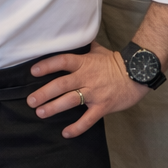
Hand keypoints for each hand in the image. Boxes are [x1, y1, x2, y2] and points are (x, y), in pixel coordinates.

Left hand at [26, 42, 148, 137]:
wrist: (137, 74)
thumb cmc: (116, 62)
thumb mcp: (99, 50)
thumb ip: (85, 46)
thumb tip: (77, 35)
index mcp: (84, 62)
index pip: (62, 61)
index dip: (47, 65)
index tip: (33, 71)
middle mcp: (86, 77)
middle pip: (61, 84)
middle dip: (44, 92)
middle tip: (30, 100)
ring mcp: (94, 93)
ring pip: (70, 101)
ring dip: (54, 107)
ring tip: (40, 113)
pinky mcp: (103, 106)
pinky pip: (88, 119)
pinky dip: (77, 127)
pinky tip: (65, 133)